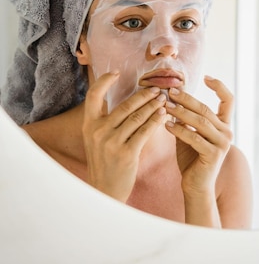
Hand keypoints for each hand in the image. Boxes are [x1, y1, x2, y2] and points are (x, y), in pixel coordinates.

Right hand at [82, 72, 166, 201]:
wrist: (105, 191)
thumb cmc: (105, 164)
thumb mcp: (98, 141)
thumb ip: (106, 122)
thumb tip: (125, 102)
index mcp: (89, 125)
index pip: (93, 96)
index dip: (103, 81)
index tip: (116, 72)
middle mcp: (98, 131)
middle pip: (124, 105)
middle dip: (143, 95)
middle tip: (156, 89)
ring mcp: (112, 142)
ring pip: (137, 117)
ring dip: (152, 106)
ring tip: (164, 100)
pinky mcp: (126, 154)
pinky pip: (144, 132)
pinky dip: (155, 122)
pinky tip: (163, 115)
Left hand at [164, 77, 232, 224]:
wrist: (195, 186)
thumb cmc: (191, 159)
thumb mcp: (189, 134)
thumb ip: (185, 119)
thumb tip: (172, 97)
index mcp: (223, 126)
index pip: (228, 100)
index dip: (219, 86)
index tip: (205, 76)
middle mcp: (227, 133)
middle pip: (206, 109)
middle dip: (186, 99)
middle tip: (170, 91)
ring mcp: (222, 144)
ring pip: (200, 122)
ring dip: (180, 112)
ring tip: (165, 106)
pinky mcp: (213, 155)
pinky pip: (194, 138)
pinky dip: (179, 130)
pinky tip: (166, 125)